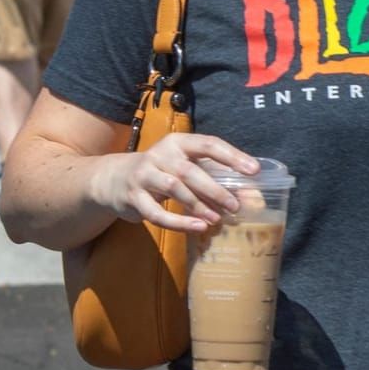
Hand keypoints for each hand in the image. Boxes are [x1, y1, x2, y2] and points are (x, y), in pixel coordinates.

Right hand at [86, 134, 260, 232]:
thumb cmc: (162, 171)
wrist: (115, 178)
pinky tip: (198, 227)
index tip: (254, 170)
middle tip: (235, 205)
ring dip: (198, 205)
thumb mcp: (184, 165)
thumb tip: (250, 194)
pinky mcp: (134, 197)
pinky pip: (157, 212)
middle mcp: (160, 154)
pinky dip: (179, 222)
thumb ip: (213, 174)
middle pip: (190, 170)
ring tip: (217, 219)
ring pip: (174, 189)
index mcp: (178, 142)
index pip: (209, 144)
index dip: (232, 156)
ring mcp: (144, 174)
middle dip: (215, 188)